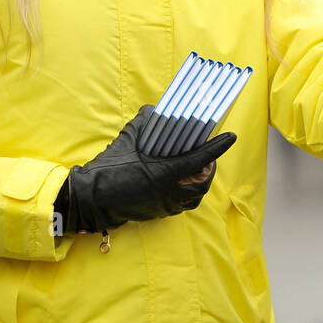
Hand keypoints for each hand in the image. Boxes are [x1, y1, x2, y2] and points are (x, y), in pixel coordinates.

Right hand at [58, 104, 236, 232]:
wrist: (91, 198)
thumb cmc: (109, 168)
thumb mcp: (127, 140)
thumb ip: (144, 123)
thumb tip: (154, 109)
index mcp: (165, 173)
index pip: (200, 159)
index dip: (218, 147)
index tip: (231, 137)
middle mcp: (169, 192)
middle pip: (203, 183)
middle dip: (211, 169)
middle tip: (209, 156)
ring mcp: (163, 205)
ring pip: (194, 198)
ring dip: (199, 184)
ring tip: (197, 171)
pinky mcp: (156, 213)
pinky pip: (180, 206)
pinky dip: (185, 195)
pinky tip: (180, 184)